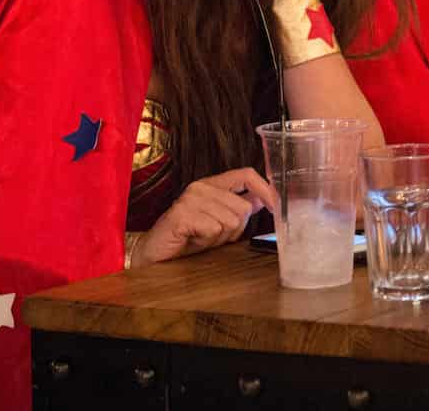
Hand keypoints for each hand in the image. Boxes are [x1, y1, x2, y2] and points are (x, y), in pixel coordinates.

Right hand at [131, 168, 277, 267]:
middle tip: (212, 233)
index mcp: (213, 184)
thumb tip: (264, 199)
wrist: (153, 253)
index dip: (265, 189)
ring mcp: (191, 199)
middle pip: (244, 207)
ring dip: (219, 237)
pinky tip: (192, 239)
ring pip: (231, 221)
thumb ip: (238, 208)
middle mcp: (202, 187)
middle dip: (234, 228)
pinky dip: (206, 240)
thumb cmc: (186, 238)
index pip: (247, 174)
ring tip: (200, 236)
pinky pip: (214, 229)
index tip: (275, 205)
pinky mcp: (182, 214)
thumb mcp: (218, 222)